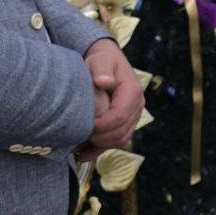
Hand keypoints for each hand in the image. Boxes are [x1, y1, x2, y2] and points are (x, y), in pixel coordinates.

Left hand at [79, 39, 144, 160]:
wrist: (106, 62)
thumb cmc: (102, 60)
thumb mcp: (100, 60)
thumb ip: (102, 69)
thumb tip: (104, 82)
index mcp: (132, 92)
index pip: (119, 117)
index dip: (101, 126)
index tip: (84, 125)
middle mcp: (137, 106)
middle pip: (121, 132)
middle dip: (100, 138)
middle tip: (78, 137)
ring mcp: (133, 116)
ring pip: (120, 139)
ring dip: (101, 146)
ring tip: (79, 147)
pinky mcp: (126, 122)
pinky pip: (117, 141)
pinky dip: (101, 149)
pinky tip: (84, 154)